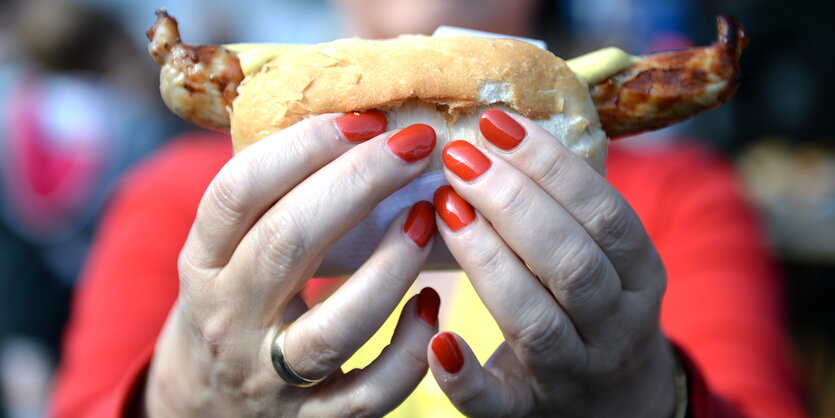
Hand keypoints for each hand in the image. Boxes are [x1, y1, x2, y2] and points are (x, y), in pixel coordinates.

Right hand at [144, 113, 441, 416]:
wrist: (202, 407)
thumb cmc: (232, 306)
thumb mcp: (223, 253)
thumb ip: (267, 200)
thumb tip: (352, 123)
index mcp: (201, 264)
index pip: (238, 192)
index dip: (302, 147)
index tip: (364, 119)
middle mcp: (229, 319)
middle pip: (287, 242)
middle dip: (358, 183)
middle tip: (413, 144)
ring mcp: (270, 377)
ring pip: (334, 327)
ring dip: (391, 268)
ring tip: (427, 218)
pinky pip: (371, 393)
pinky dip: (410, 351)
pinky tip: (432, 307)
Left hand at [430, 110, 675, 416]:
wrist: (615, 403)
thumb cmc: (593, 307)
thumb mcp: (606, 257)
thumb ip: (568, 207)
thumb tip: (500, 128)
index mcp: (640, 278)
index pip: (606, 215)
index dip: (552, 166)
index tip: (497, 124)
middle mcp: (614, 328)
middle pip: (572, 264)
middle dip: (514, 203)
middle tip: (460, 159)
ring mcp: (572, 375)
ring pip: (535, 323)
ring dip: (487, 261)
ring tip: (444, 209)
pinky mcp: (525, 412)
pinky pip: (494, 403)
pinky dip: (463, 376)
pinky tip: (437, 340)